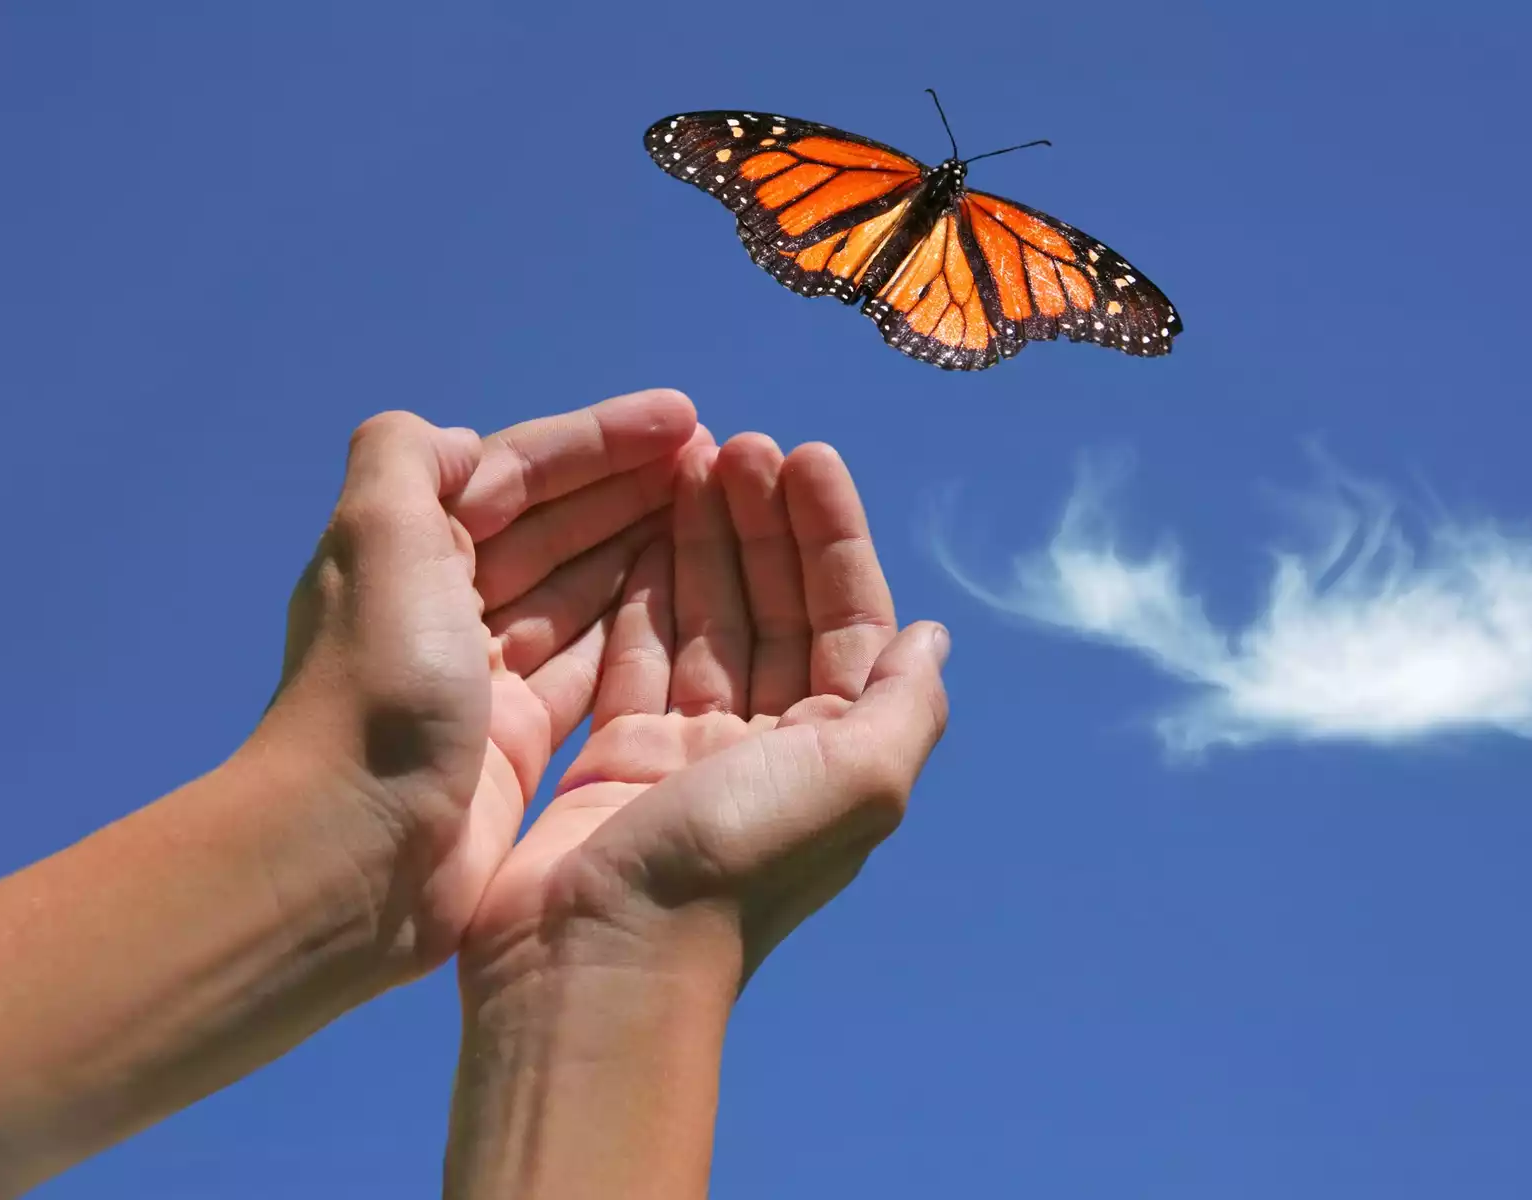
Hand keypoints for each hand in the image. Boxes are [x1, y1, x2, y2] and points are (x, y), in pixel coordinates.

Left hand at [252, 389, 704, 972]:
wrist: (351, 854)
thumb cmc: (375, 689)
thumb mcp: (377, 540)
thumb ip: (406, 460)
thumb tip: (464, 442)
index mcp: (407, 548)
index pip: (516, 473)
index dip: (599, 441)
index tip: (684, 416)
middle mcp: (442, 605)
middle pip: (553, 527)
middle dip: (631, 487)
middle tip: (718, 459)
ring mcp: (482, 677)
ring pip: (579, 590)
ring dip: (643, 546)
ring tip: (716, 514)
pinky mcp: (516, 740)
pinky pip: (590, 662)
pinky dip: (635, 624)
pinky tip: (689, 598)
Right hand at [458, 434, 952, 995]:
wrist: (596, 961)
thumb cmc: (732, 866)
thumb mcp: (858, 779)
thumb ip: (906, 706)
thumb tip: (934, 638)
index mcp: (838, 751)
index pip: (847, 617)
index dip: (832, 535)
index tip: (805, 455)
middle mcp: (773, 748)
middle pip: (777, 609)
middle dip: (764, 525)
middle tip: (738, 445)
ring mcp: (692, 752)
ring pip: (707, 622)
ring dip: (704, 543)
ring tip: (690, 462)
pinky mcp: (619, 757)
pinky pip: (638, 654)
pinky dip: (642, 593)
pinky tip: (640, 530)